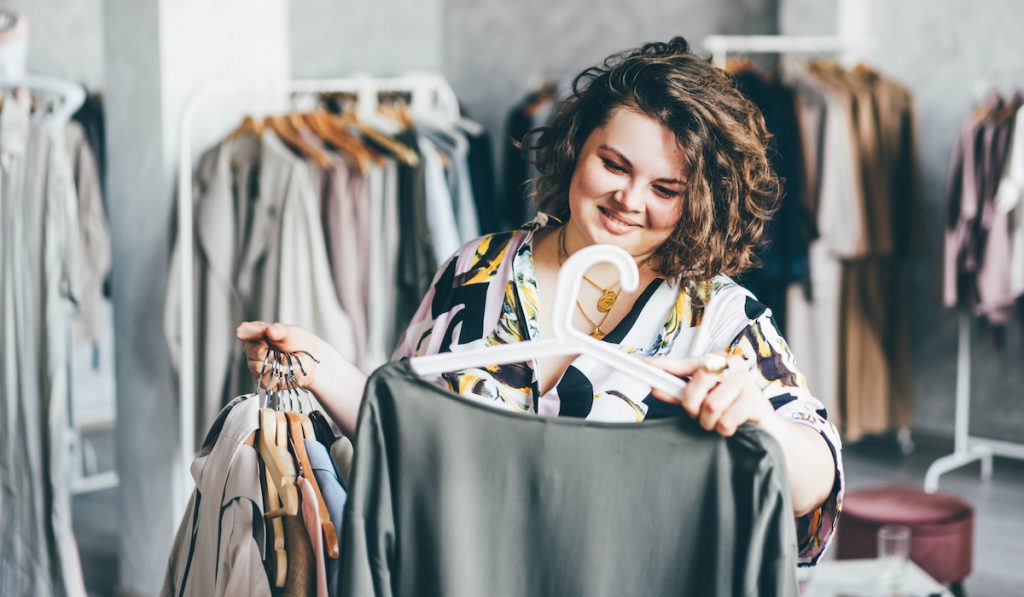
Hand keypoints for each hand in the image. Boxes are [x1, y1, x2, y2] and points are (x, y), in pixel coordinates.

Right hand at [237, 321, 325, 391]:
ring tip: (285, 360)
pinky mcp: (265, 382)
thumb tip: (268, 330)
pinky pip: (265, 381)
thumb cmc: (298, 343)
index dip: (256, 334)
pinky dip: (278, 376)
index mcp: (255, 336)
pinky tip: (284, 370)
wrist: (312, 359)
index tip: (269, 333)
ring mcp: (257, 368)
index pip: (244, 333)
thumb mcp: (290, 332)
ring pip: (257, 367)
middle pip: (251, 352)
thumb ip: (278, 330)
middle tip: (282, 350)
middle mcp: (253, 352)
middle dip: (269, 351)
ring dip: (275, 363)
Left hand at [647, 354, 775, 436]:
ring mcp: (745, 382)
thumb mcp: (703, 400)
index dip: (665, 365)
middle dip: (693, 406)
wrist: (767, 430)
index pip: (686, 363)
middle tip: (699, 415)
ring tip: (717, 422)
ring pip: (711, 405)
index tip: (644, 364)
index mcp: (717, 361)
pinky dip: (723, 430)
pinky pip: (725, 420)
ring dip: (709, 422)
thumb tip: (656, 387)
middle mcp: (732, 366)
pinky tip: (731, 427)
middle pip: (697, 382)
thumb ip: (680, 394)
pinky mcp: (754, 401)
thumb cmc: (730, 410)